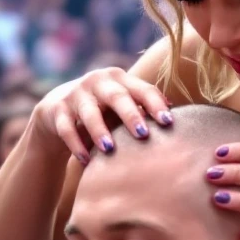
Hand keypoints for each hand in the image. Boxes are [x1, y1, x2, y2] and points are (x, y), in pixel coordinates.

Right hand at [32, 67, 172, 162]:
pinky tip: (85, 160)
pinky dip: (76, 144)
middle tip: (142, 134)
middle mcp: (98, 82)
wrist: (58, 109)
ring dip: (99, 131)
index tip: (168, 122)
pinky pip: (66, 129)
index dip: (155, 104)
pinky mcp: (57, 110)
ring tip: (109, 150)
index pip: (142, 89)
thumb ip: (146, 108)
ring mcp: (76, 95)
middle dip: (130, 115)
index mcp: (120, 79)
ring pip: (89, 113)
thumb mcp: (123, 105)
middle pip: (117, 96)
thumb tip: (182, 116)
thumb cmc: (104, 110)